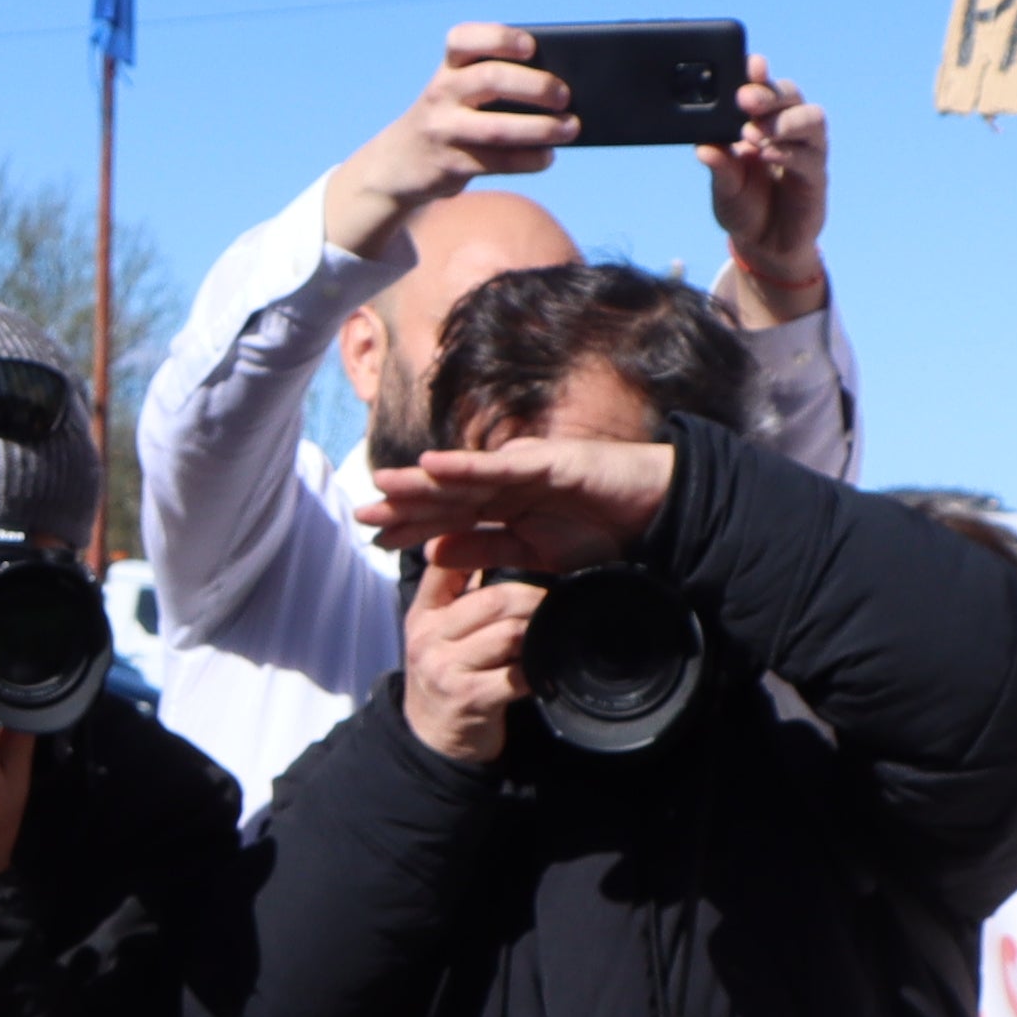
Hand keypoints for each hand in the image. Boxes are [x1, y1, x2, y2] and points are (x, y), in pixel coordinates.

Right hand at [317, 23, 571, 257]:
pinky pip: (497, 163)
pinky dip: (529, 160)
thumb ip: (499, 84)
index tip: (531, 47)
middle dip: (535, 86)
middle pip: (490, 80)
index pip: (464, 39)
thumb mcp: (461, 91)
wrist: (401, 162)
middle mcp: (441, 93)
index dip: (499, 38)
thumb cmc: (453, 117)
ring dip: (541, 129)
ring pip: (497, 129)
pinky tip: (547, 157)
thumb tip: (561, 94)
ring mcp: (443, 130)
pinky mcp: (449, 165)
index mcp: (449, 67)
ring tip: (570, 128)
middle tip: (565, 95)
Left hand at [357, 434, 675, 572]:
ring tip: (382, 486)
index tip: (375, 541)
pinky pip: (497, 465)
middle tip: (361, 516)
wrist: (656, 513)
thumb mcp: (535, 555)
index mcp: (504, 508)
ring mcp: (523, 469)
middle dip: (404, 506)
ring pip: (462, 477)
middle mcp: (506, 484)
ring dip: (421, 482)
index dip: (412, 528)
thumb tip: (436, 553)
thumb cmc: (603, 532)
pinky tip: (430, 466)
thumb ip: (487, 551)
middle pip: (446, 496)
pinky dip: (464, 465)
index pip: (448, 519)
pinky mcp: (544, 461)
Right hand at [399, 547, 541, 768]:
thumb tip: (492, 543)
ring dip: (538, 636)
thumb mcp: (437, 630)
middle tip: (554, 603)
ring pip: (511, 634)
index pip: (447, 566)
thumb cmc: (446, 675)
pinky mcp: (469, 698)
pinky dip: (537, 671)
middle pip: (496, 600)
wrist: (432, 737)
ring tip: (548, 637)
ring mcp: (446, 669)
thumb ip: (457, 591)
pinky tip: (542, 670)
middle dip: (535, 599)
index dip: (483, 549)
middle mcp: (428, 638)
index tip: (520, 549)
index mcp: (423, 614)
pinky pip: (518, 674)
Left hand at [704, 63, 831, 322]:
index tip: (750, 64)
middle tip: (744, 99)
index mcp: (762, 121)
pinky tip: (769, 154)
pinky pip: (811, 157)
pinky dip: (790, 152)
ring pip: (812, 118)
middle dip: (769, 93)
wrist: (764, 246)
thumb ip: (717, 165)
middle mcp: (787, 129)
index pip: (765, 87)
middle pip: (791, 95)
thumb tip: (702, 148)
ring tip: (756, 133)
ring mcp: (806, 151)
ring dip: (785, 120)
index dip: (760, 73)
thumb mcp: (723, 186)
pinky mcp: (817, 177)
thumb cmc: (743, 205)